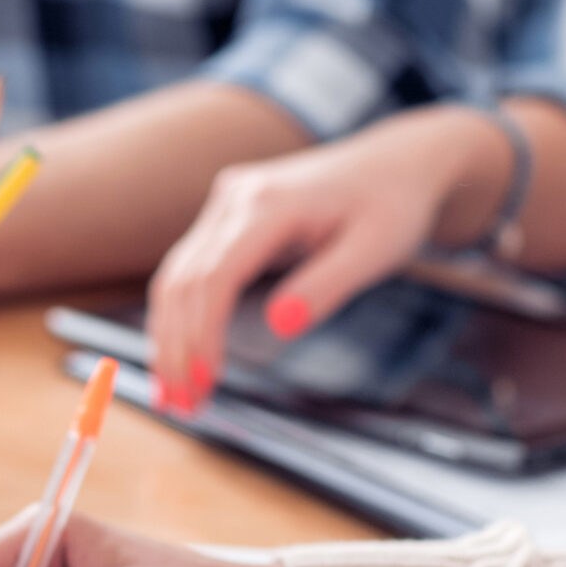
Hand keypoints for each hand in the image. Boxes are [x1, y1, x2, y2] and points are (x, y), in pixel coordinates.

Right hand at [142, 107, 513, 413]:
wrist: (396, 162)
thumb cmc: (393, 205)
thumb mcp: (375, 250)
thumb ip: (326, 287)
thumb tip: (280, 326)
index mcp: (270, 203)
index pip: (217, 277)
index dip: (203, 335)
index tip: (204, 384)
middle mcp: (235, 197)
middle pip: (184, 279)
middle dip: (177, 347)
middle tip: (181, 405)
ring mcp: (226, 202)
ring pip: (177, 275)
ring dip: (169, 336)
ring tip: (172, 393)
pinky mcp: (226, 215)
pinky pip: (189, 267)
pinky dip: (180, 314)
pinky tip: (178, 353)